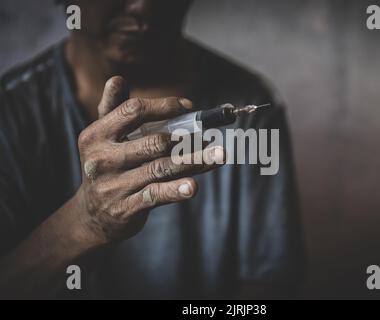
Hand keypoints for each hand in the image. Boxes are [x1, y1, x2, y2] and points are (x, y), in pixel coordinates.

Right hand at [74, 76, 224, 242]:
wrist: (91, 215)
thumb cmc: (106, 167)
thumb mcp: (102, 138)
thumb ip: (112, 110)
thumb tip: (118, 79)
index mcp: (96, 135)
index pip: (134, 111)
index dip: (164, 106)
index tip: (189, 106)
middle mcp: (102, 159)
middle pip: (154, 141)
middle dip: (186, 138)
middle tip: (212, 135)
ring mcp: (113, 185)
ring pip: (161, 168)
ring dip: (194, 161)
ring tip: (219, 156)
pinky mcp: (125, 207)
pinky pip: (156, 195)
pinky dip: (176, 190)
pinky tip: (193, 186)